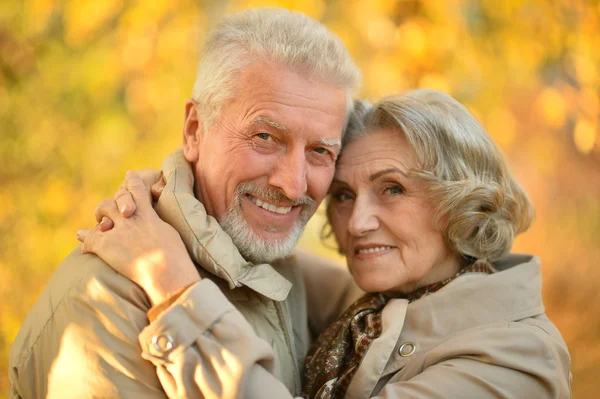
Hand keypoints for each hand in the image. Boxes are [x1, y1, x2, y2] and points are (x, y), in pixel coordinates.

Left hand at [77, 171, 199, 305]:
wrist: (165, 271)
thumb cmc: (175, 256)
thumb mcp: (170, 233)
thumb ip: (158, 225)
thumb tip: (155, 226)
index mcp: (148, 215)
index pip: (139, 191)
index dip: (133, 181)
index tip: (129, 174)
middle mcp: (132, 219)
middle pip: (115, 201)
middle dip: (111, 204)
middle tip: (106, 210)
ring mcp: (118, 231)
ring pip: (103, 214)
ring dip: (99, 217)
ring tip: (96, 224)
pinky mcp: (107, 246)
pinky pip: (91, 239)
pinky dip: (86, 240)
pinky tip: (82, 243)